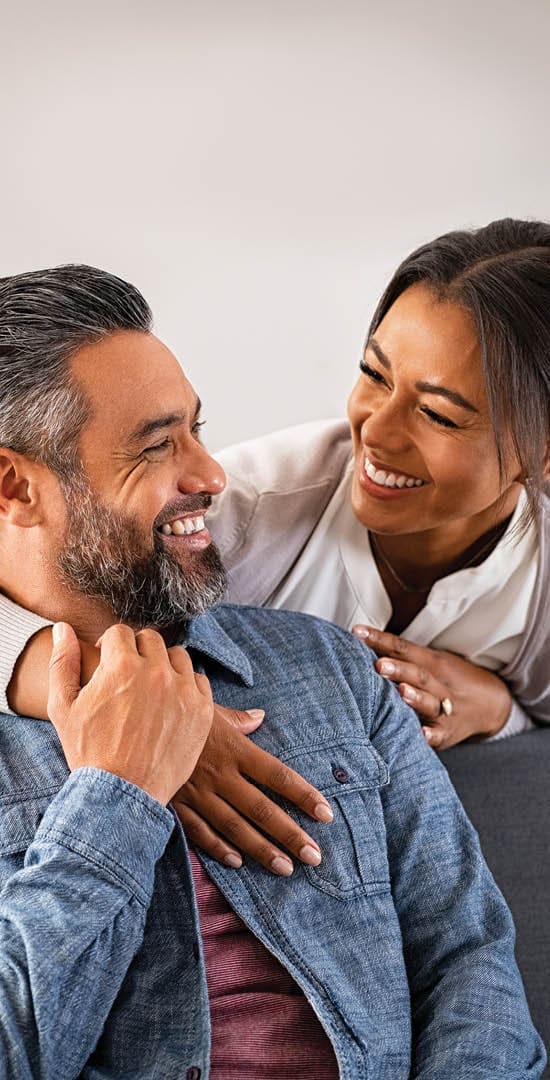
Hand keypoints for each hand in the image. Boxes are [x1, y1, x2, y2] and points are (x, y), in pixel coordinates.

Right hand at [47, 622, 213, 804]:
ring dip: (164, 665)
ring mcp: (183, 690)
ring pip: (177, 656)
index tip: (108, 662)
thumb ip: (63, 662)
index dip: (110, 646)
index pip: (120, 632)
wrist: (122, 794)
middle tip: (129, 676)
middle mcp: (156, 672)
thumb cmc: (88, 751)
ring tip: (151, 688)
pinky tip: (171, 703)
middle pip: (150, 639)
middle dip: (136, 652)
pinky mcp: (202, 710)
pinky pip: (198, 680)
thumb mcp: (63, 707)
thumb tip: (63, 628)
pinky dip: (185, 686)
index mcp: (121, 665)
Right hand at [173, 704, 333, 875]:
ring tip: (285, 868)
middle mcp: (221, 774)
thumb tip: (260, 717)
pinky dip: (218, 848)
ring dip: (261, 850)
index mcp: (234, 748)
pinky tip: (238, 862)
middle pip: (262, 809)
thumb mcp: (208, 709)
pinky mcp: (176, 804)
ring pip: (235, 827)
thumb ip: (238, 719)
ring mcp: (198, 792)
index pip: (278, 775)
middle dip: (290, 835)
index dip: (303, 795)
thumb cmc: (175, 712)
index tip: (325, 813)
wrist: (131, 723)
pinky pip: (200, 831)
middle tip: (314, 856)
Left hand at [352, 625, 511, 749]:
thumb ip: (400, 655)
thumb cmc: (446, 680)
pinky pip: (439, 734)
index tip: (357, 633)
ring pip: (430, 702)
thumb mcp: (430, 662)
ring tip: (400, 692)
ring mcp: (446, 708)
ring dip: (415, 697)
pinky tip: (421, 734)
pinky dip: (431, 734)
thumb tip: (359, 641)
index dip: (380, 640)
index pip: (403, 648)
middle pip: (418, 674)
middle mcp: (439, 683)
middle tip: (378, 665)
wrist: (491, 704)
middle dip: (399, 669)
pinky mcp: (448, 732)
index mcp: (431, 662)